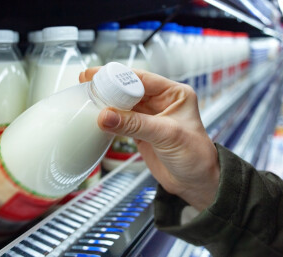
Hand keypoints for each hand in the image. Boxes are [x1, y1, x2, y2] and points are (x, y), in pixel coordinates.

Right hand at [79, 68, 219, 210]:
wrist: (195, 183)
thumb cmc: (196, 156)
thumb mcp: (167, 135)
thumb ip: (135, 125)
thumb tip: (106, 116)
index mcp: (174, 94)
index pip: (142, 79)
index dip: (119, 76)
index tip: (97, 76)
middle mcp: (161, 102)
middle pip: (129, 89)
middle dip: (109, 87)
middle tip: (86, 85)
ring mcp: (149, 117)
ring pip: (123, 105)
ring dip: (107, 103)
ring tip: (87, 99)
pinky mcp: (140, 131)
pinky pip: (121, 121)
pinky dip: (109, 120)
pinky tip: (97, 117)